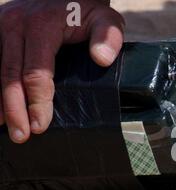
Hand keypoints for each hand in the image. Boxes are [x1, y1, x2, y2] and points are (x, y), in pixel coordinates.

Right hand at [0, 0, 123, 142]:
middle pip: (10, 76)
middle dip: (15, 109)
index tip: (41, 125)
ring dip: (0, 102)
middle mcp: (15, 24)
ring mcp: (2, 27)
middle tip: (22, 136)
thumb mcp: (106, 18)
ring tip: (6, 127)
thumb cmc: (87, 10)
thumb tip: (101, 59)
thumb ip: (108, 37)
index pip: (37, 72)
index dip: (37, 102)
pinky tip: (0, 107)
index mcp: (41, 26)